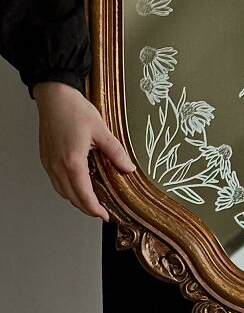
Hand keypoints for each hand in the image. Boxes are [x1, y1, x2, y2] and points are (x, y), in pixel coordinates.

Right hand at [33, 81, 136, 220]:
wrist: (54, 97)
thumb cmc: (74, 110)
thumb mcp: (101, 130)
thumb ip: (116, 152)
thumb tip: (128, 167)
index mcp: (72, 162)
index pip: (84, 195)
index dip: (95, 209)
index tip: (104, 215)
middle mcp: (57, 166)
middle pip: (71, 197)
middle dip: (86, 208)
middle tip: (100, 211)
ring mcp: (49, 163)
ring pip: (62, 191)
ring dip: (76, 199)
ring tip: (91, 200)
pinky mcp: (46, 158)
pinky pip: (56, 181)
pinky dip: (67, 188)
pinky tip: (77, 183)